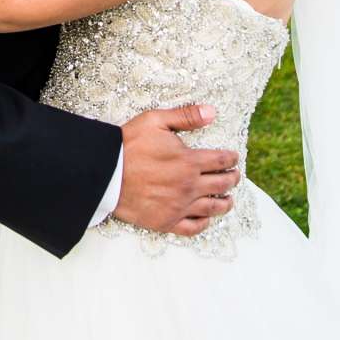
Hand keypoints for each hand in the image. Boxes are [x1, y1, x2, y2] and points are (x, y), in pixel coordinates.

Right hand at [113, 105, 241, 235]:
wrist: (104, 173)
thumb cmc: (128, 145)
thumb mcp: (156, 121)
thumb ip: (186, 116)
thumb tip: (212, 112)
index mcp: (189, 161)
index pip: (221, 161)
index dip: (231, 158)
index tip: (233, 158)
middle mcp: (189, 186)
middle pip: (222, 185)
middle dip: (232, 179)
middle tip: (235, 176)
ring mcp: (179, 206)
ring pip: (213, 208)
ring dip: (225, 203)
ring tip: (228, 200)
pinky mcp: (166, 221)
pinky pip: (193, 227)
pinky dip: (204, 223)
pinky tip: (206, 218)